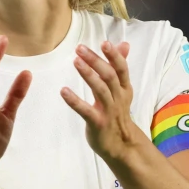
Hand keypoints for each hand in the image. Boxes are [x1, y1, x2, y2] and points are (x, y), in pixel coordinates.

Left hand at [60, 41, 137, 162]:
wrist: (121, 146)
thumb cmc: (117, 114)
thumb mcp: (121, 90)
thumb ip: (119, 67)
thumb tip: (124, 44)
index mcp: (124, 89)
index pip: (121, 69)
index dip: (114, 56)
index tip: (104, 42)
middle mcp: (118, 98)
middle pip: (109, 76)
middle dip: (95, 61)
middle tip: (79, 48)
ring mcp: (109, 112)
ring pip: (100, 90)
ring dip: (88, 75)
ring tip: (75, 61)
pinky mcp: (98, 124)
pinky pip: (86, 111)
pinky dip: (75, 101)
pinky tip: (63, 91)